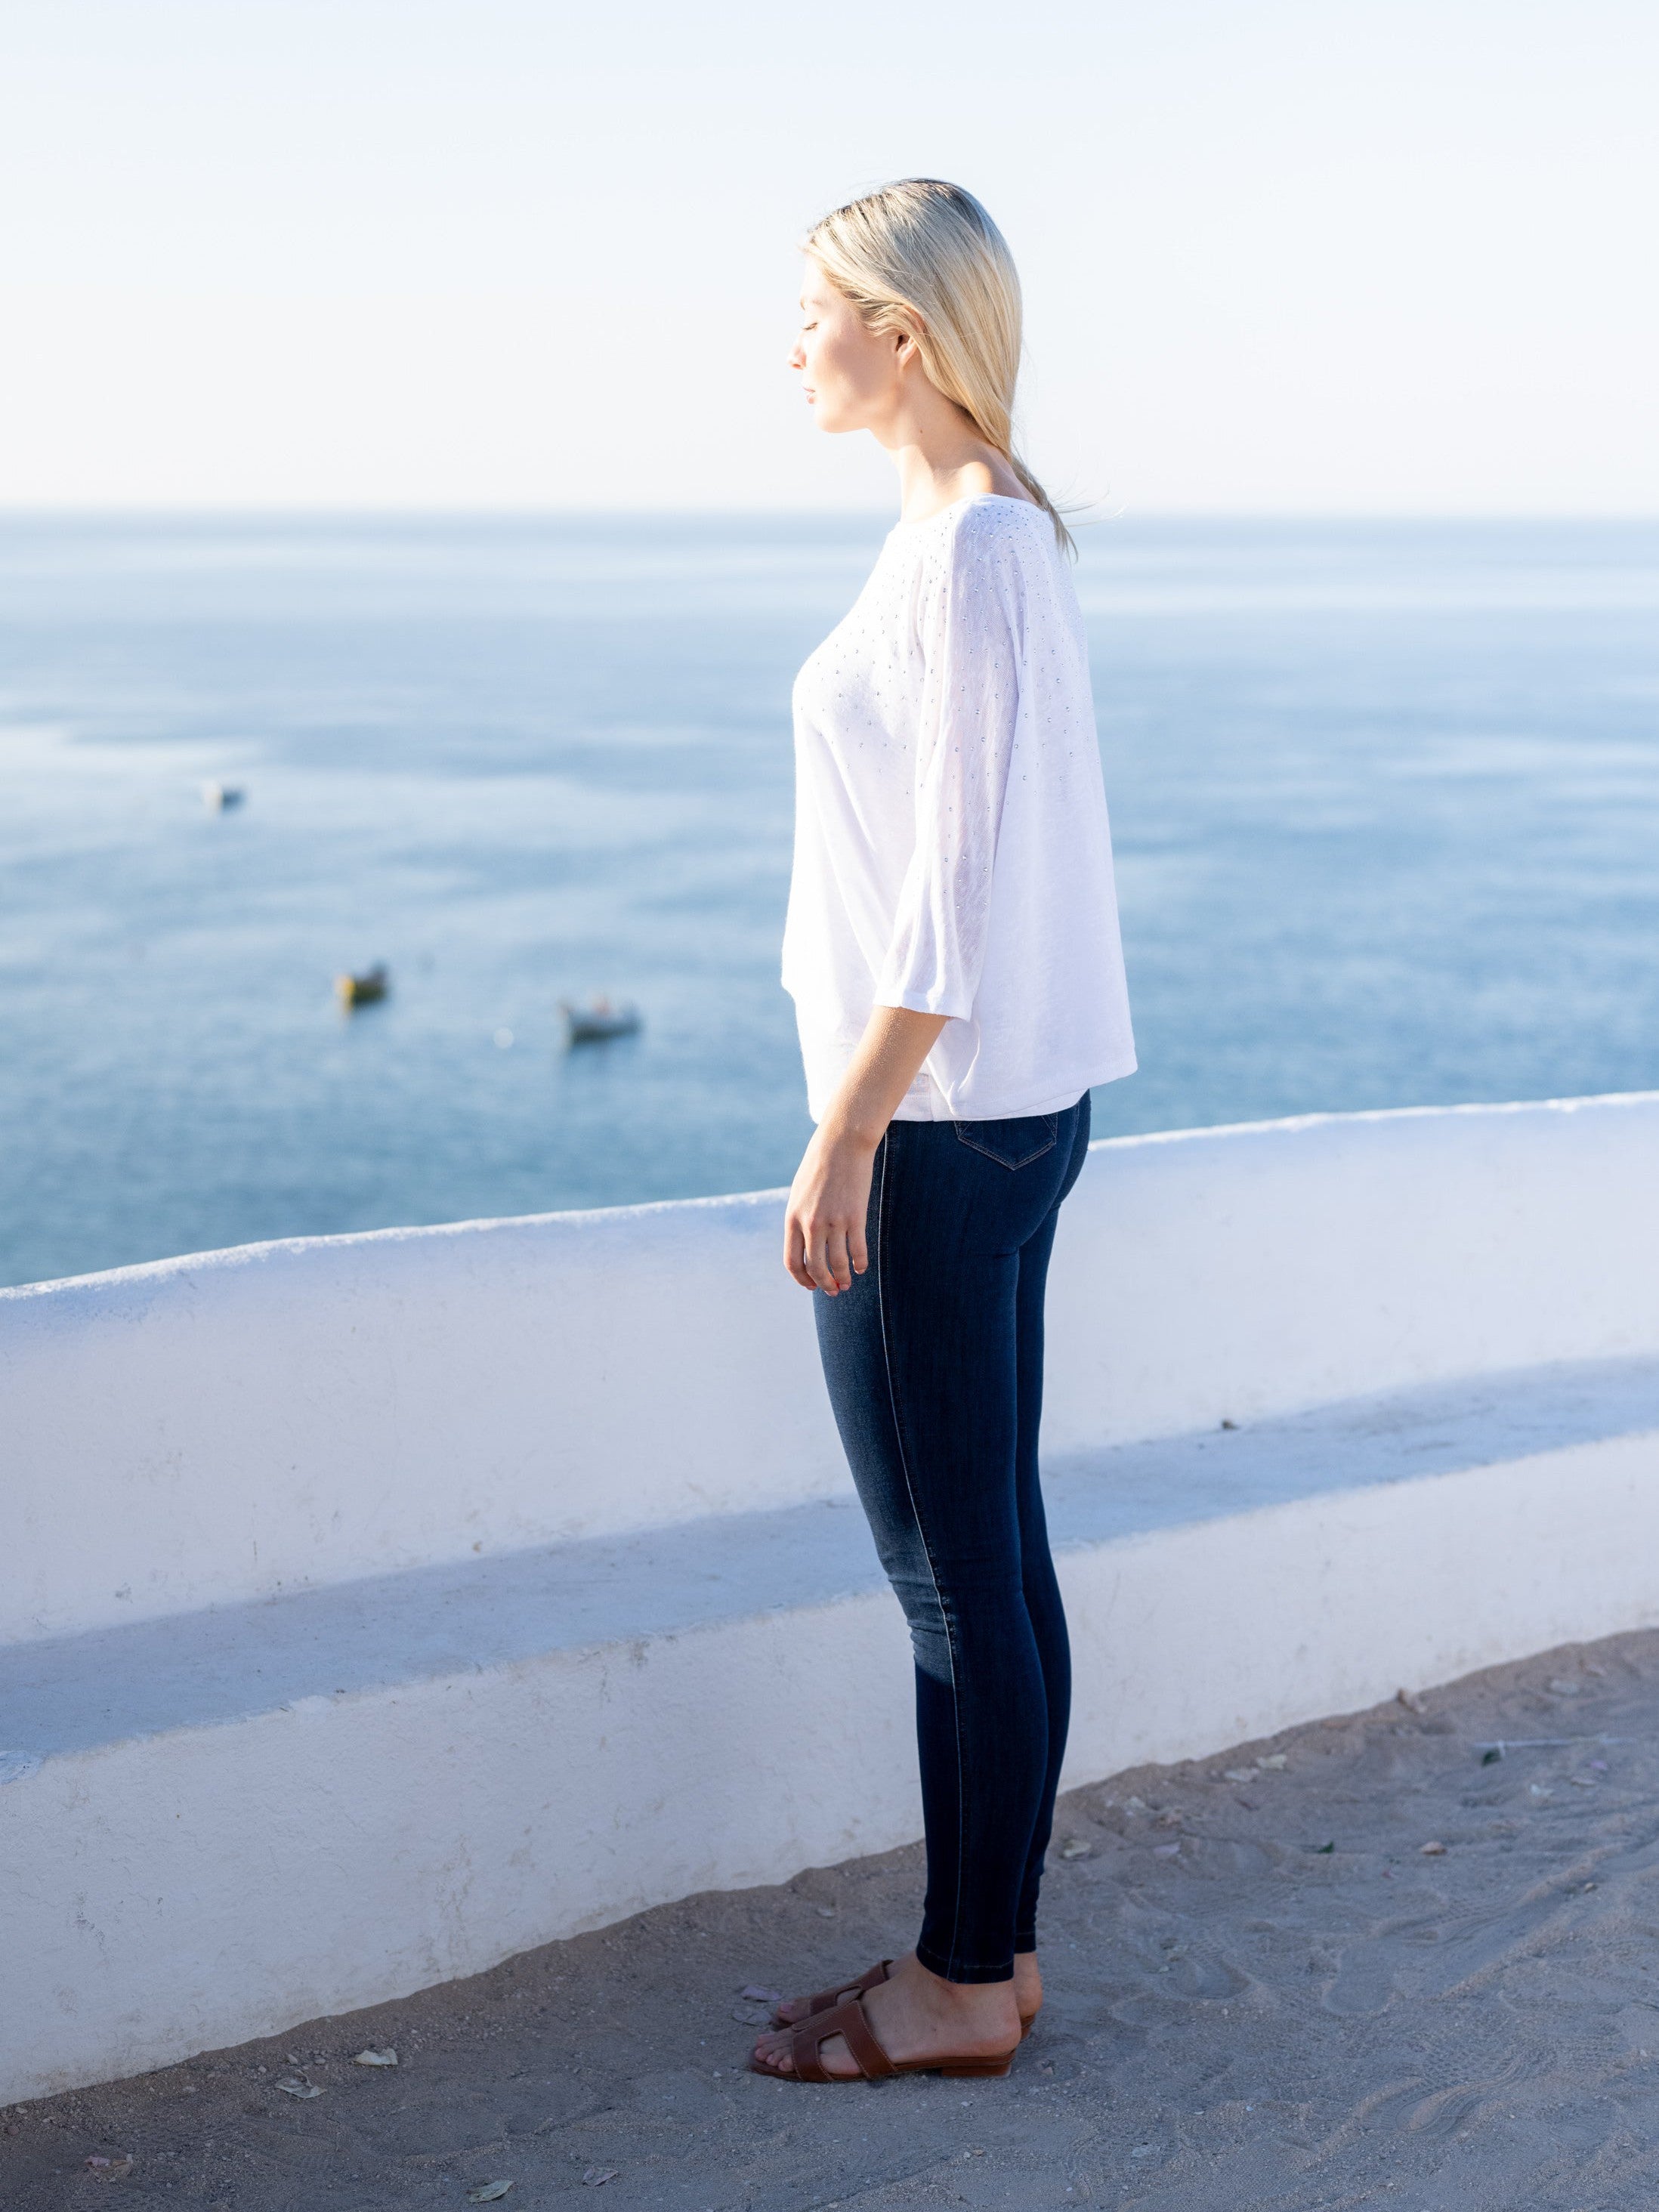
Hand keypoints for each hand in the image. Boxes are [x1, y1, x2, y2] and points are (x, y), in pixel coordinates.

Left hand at [784, 1123, 874, 1293]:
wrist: (841, 1143)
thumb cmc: (819, 1166)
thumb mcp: (799, 1193)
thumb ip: (799, 1218)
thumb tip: (805, 1244)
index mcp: (792, 1218)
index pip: (792, 1261)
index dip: (801, 1279)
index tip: (811, 1286)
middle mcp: (810, 1223)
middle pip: (815, 1267)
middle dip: (824, 1284)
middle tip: (833, 1290)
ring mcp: (833, 1221)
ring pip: (837, 1263)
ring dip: (843, 1278)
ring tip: (848, 1282)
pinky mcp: (855, 1216)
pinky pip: (857, 1249)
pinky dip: (860, 1263)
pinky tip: (861, 1267)